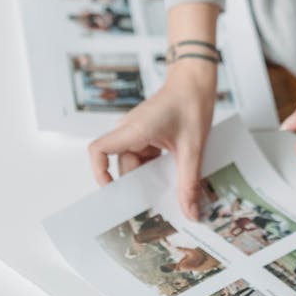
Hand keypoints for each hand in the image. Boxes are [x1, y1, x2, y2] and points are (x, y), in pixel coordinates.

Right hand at [88, 58, 217, 217]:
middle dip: (137, 186)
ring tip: (169, 193)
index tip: (113, 192)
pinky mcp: (145, 135)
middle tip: (155, 206)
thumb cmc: (191, 104)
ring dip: (149, 178)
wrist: (196, 82)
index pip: (99, 150)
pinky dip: (155, 169)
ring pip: (134, 165)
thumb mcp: (192, 148)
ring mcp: (137, 132)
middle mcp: (130, 130)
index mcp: (134, 129)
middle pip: (122, 166)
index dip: (99, 173)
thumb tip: (191, 214)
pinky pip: (144, 158)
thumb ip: (189, 182)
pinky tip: (171, 177)